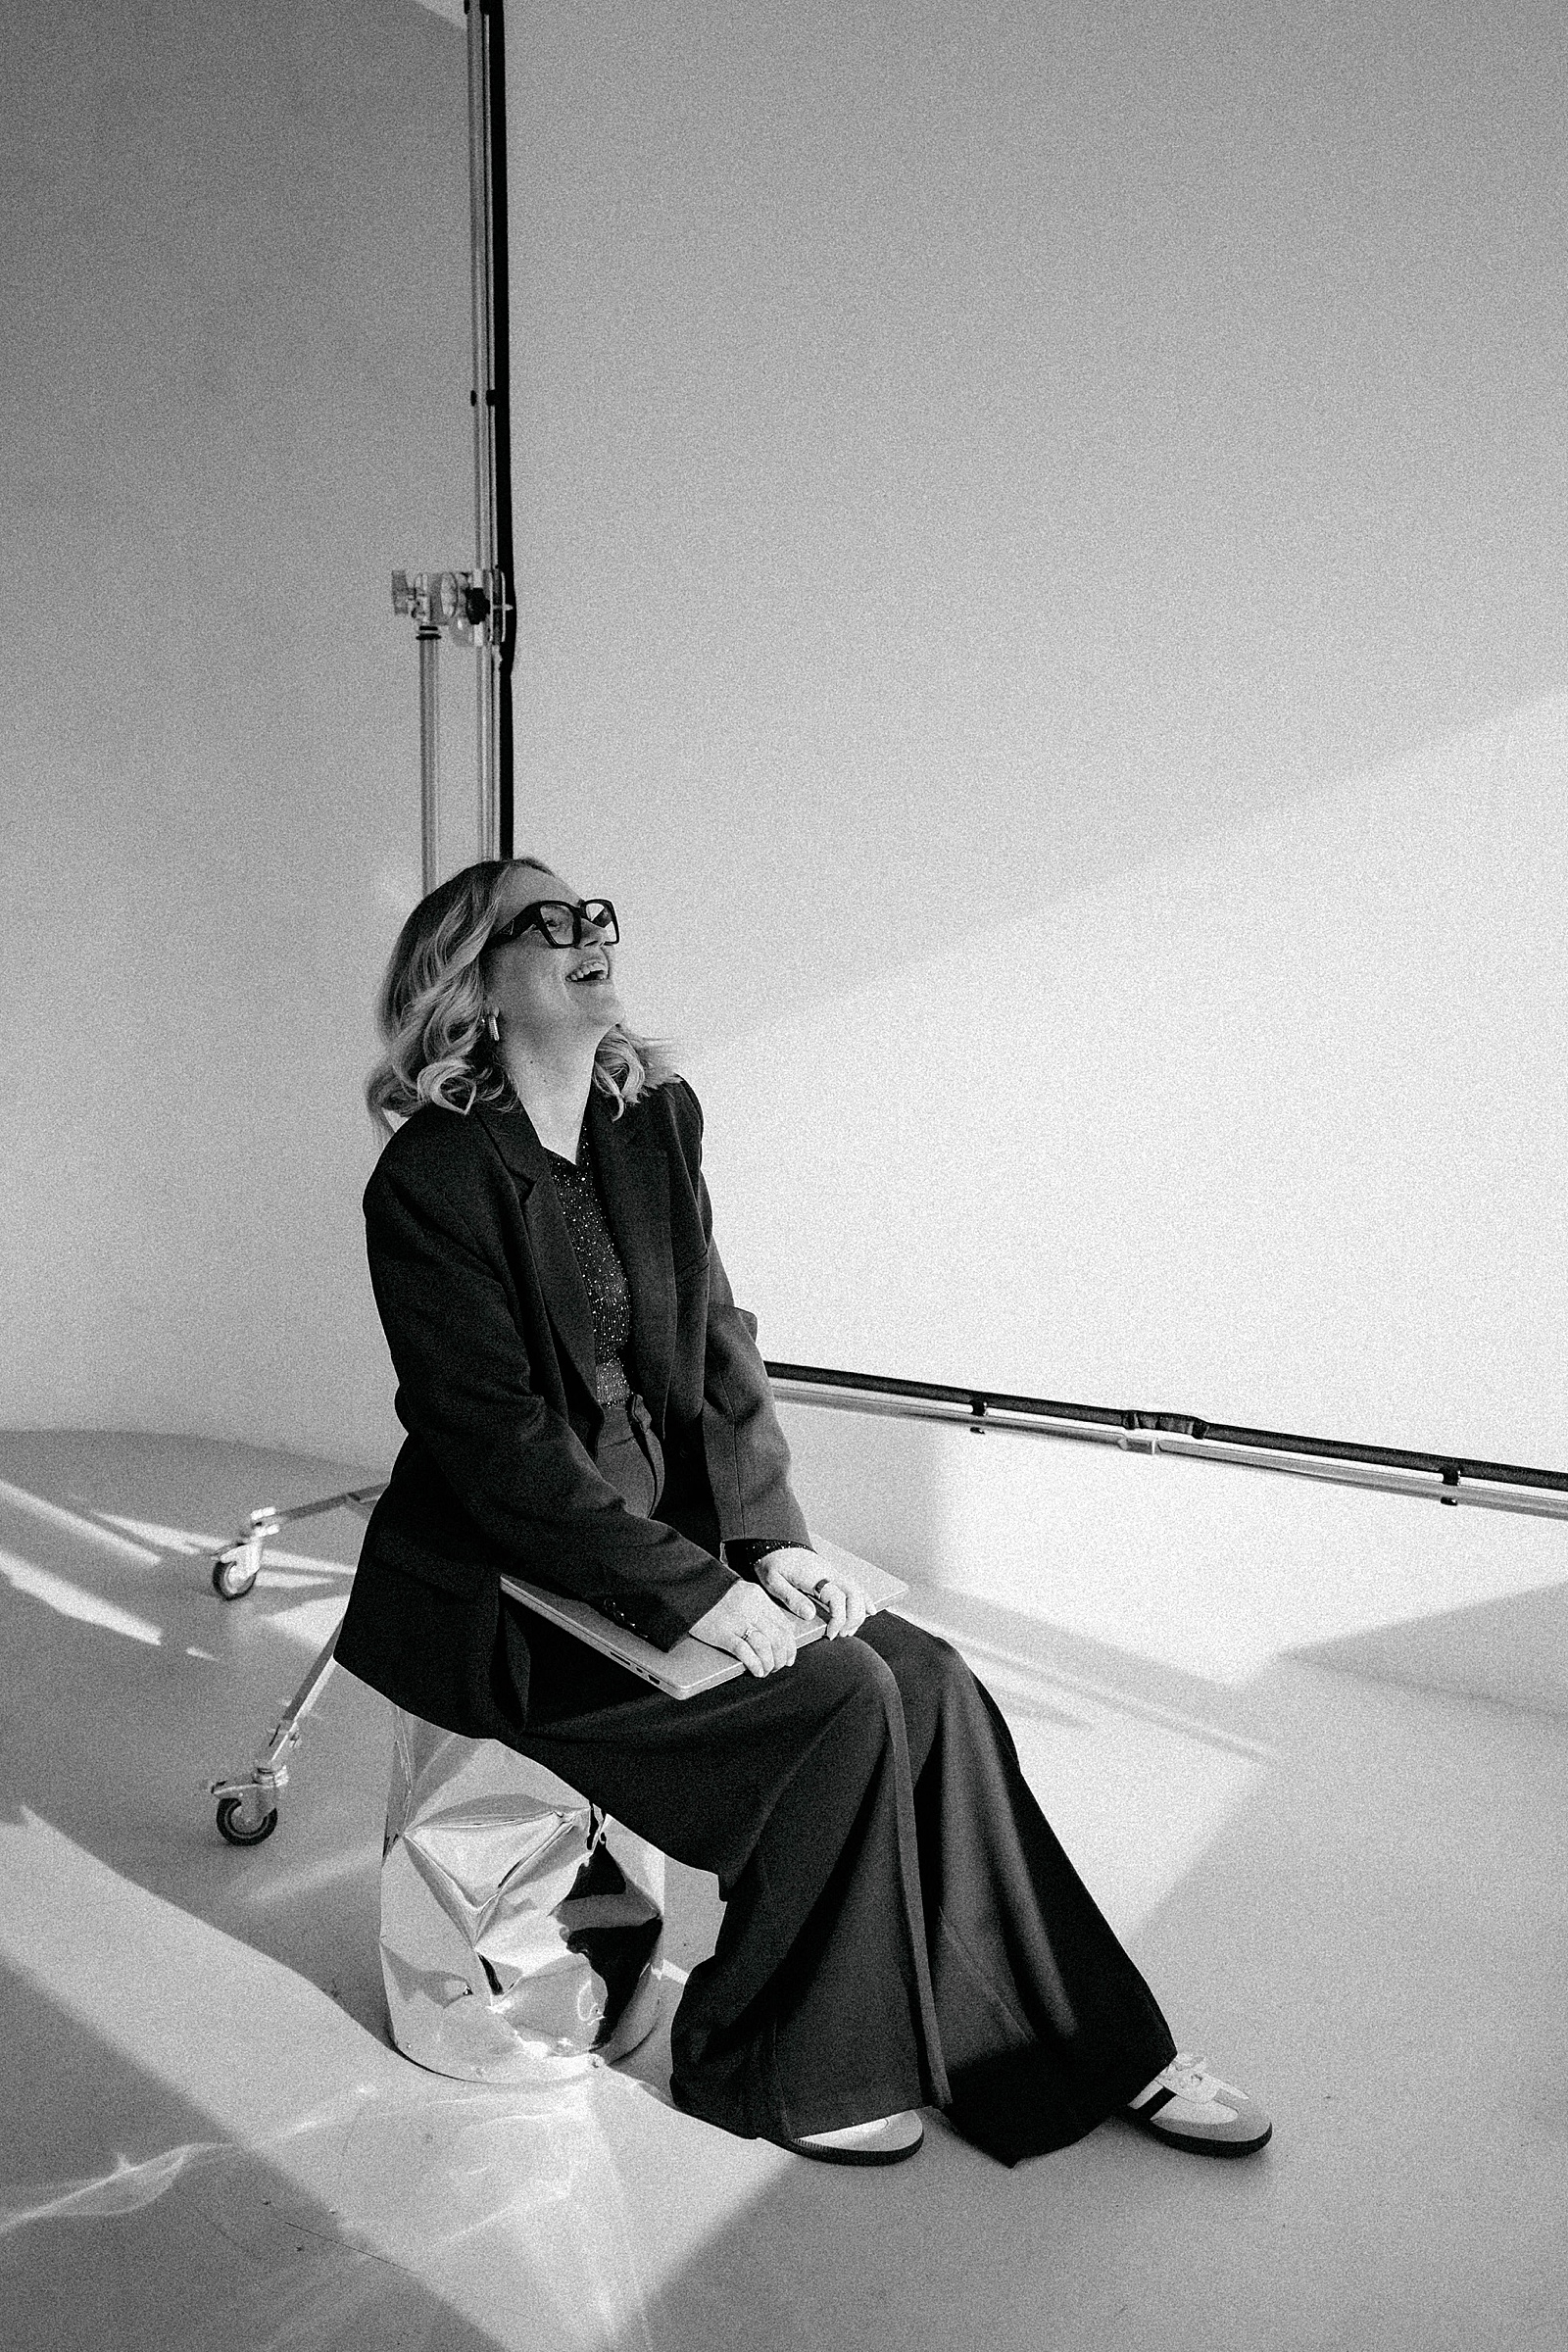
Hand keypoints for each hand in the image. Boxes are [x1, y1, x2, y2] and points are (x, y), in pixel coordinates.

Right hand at [688, 1581, 806, 1675]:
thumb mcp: (744, 1593)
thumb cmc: (715, 1593)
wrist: (690, 1588)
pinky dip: (755, 1664)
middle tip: (779, 1666)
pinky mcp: (722, 1633)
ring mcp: (737, 1621)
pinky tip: (757, 1671)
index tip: (790, 1655)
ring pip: (765, 1647)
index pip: (784, 1624)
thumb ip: (762, 1608)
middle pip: (777, 1638)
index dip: (790, 1644)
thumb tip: (781, 1629)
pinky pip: (745, 1652)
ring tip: (767, 1670)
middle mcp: (751, 1609)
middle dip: (782, 1657)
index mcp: (758, 1598)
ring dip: (769, 1663)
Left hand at [757, 1546, 869, 1639]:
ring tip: (850, 1629)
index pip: (837, 1598)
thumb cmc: (772, 1563)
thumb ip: (791, 1598)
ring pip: (858, 1590)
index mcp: (814, 1576)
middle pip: (854, 1594)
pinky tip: (870, 1610)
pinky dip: (864, 1599)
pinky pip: (855, 1586)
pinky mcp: (833, 1573)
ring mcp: (833, 1572)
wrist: (775, 1542)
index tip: (831, 1634)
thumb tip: (811, 1615)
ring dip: (859, 1612)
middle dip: (854, 1618)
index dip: (838, 1619)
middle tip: (842, 1634)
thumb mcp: (773, 1581)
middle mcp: (828, 1572)